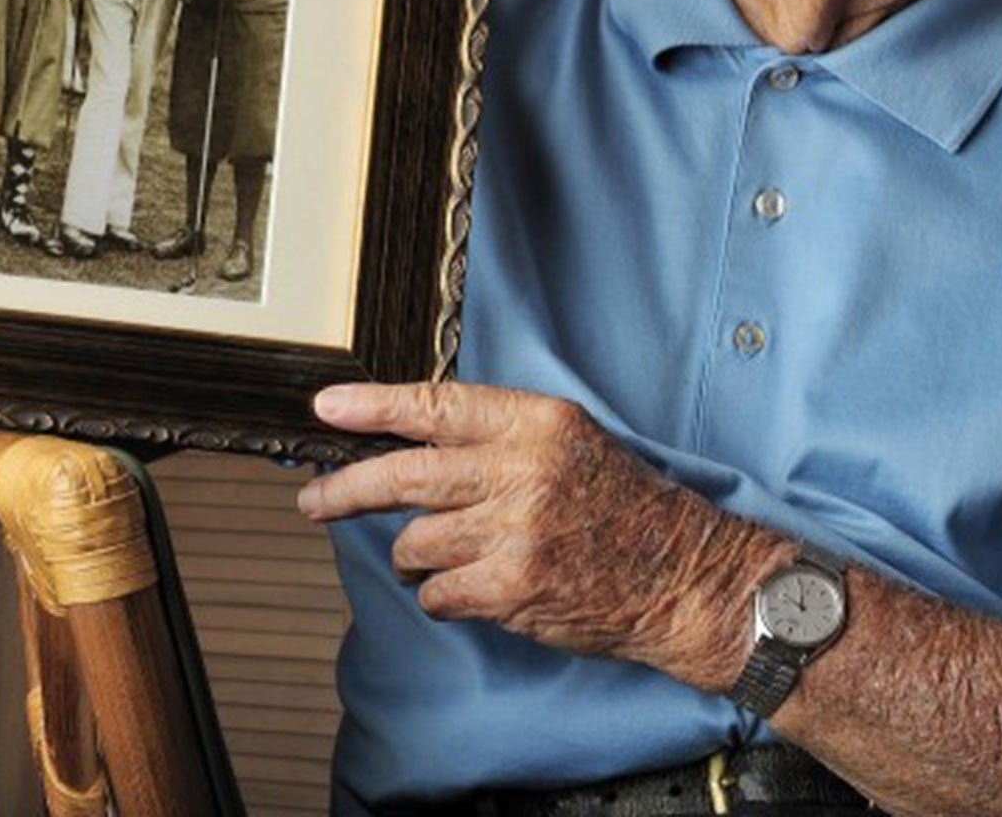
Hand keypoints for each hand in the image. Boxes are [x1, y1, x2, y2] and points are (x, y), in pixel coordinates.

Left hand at [300, 382, 779, 685]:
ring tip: (450, 556)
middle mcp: (523, 470)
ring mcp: (516, 531)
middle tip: (315, 500)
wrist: (687, 576)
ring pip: (416, 541)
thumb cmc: (629, 509)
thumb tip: (414, 444)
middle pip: (405, 475)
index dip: (373, 406)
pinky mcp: (513, 588)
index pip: (437, 406)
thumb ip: (499, 438)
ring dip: (419, 554)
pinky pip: (438, 592)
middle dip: (346, 489)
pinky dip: (445, 596)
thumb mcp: (572, 444)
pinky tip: (475, 589)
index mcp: (538, 423)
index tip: (326, 408)